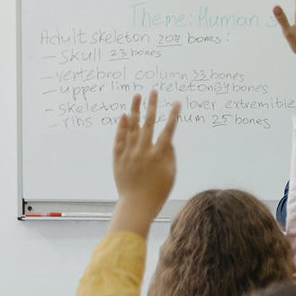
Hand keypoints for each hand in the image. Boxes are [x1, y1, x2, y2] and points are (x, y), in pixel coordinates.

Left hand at [108, 91, 179, 236]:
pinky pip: (120, 138)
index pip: (168, 130)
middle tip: (153, 91)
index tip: (176, 102)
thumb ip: (170, 154)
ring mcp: (129, 153)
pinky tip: (124, 115)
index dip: (173, 115)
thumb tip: (168, 139)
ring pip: (132, 127)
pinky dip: (122, 126)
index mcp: (159, 155)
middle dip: (152, 105)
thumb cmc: (158, 191)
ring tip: (137, 95)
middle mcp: (143, 151)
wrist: (136, 204)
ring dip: (135, 110)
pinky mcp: (118, 158)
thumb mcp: (171, 173)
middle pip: (149, 123)